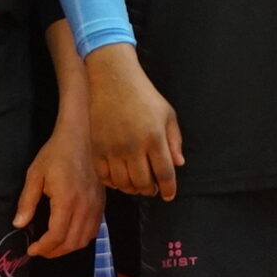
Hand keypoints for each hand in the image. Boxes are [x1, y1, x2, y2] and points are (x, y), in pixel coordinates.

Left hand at [16, 117, 106, 258]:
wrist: (79, 137)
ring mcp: (96, 206)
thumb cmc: (54, 154)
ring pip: (85, 239)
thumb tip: (18, 224)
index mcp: (66, 200)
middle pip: (72, 242)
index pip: (57, 235)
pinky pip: (94, 230)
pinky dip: (81, 239)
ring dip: (68, 248)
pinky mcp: (101, 203)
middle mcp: (84, 206)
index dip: (43, 247)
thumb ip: (27, 202)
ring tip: (53, 246)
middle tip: (39, 250)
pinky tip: (69, 235)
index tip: (31, 249)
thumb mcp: (35, 175)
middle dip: (54, 252)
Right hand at [86, 47, 184, 199]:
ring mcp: (113, 148)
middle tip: (152, 188)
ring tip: (137, 184)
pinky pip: (105, 176)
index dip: (168, 188)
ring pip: (123, 183)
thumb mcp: (167, 114)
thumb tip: (179, 164)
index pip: (164, 173)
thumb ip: (174, 140)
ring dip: (132, 188)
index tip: (168, 195)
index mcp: (155, 138)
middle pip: (143, 183)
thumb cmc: (144, 96)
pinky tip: (119, 178)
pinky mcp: (97, 148)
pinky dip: (113, 183)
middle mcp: (134, 146)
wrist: (113, 80)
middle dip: (150, 190)